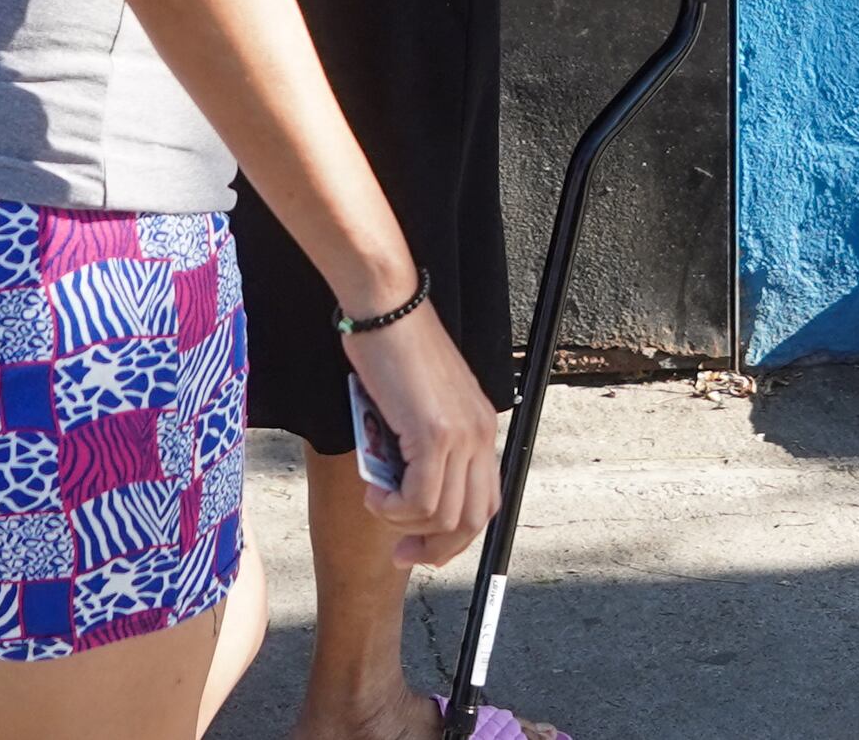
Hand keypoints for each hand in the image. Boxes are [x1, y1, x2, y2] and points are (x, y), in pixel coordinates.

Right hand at [343, 298, 502, 566]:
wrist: (387, 308)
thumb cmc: (392, 350)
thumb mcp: (416, 407)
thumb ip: (420, 448)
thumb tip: (402, 494)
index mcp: (481, 429)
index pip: (484, 504)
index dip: (454, 536)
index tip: (418, 545)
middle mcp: (481, 435)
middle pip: (472, 520)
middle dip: (435, 547)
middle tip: (401, 551)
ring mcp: (462, 435)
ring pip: (444, 516)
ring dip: (404, 523)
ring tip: (377, 501)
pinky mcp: (435, 433)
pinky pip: (420, 499)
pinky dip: (393, 509)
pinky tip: (374, 493)